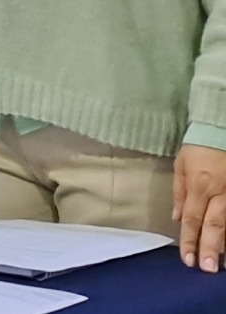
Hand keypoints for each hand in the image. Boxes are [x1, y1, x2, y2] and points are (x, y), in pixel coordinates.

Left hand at [175, 144, 225, 271]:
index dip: (189, 240)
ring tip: (223, 264)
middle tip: (206, 268)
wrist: (220, 130)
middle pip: (214, 225)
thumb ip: (179, 192)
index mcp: (199, 186)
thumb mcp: (180, 165)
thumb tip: (176, 217)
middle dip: (209, 248)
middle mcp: (219, 193)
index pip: (191, 219)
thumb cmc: (199, 147)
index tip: (187, 258)